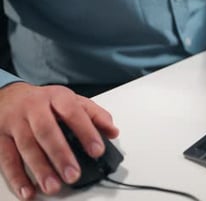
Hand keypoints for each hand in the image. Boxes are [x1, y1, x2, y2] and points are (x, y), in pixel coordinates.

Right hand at [0, 82, 118, 199]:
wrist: (10, 95)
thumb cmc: (46, 101)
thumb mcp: (72, 101)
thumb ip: (95, 115)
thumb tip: (113, 131)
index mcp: (57, 97)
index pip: (74, 113)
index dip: (86, 132)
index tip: (97, 151)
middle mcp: (34, 108)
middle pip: (47, 131)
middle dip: (61, 155)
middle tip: (73, 174)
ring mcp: (16, 122)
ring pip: (27, 146)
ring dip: (41, 169)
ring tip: (53, 186)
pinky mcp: (0, 136)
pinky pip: (7, 158)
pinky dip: (17, 177)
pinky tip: (28, 190)